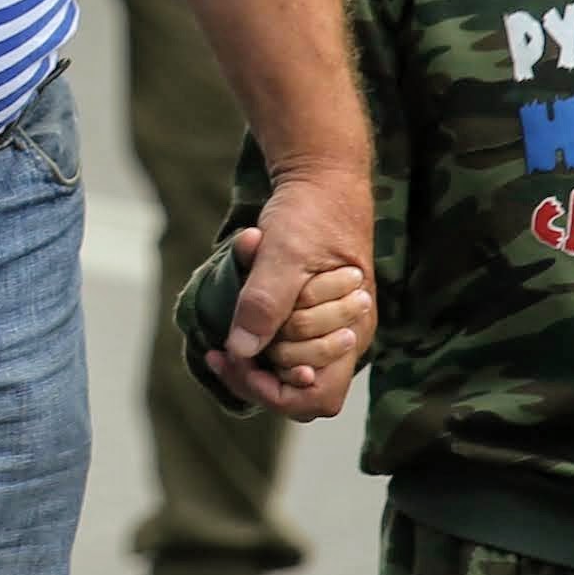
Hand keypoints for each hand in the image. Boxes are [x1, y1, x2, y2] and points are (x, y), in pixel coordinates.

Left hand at [217, 158, 376, 416]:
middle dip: (257, 373)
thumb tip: (241, 350)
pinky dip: (252, 337)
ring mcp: (326, 329)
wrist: (321, 178)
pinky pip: (277, 345)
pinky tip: (231, 320)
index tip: (238, 361)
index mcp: (352, 332)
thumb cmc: (312, 212)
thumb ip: (266, 301)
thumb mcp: (286, 252)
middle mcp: (343, 340)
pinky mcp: (306, 315)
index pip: (317, 397)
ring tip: (224, 335)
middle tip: (221, 350)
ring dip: (253, 356)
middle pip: (297, 391)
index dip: (276, 392)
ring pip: (285, 371)